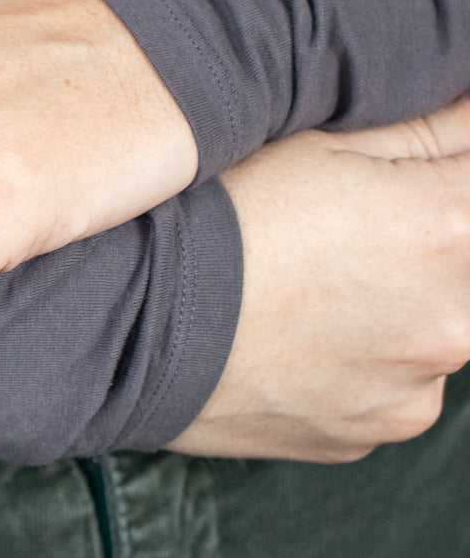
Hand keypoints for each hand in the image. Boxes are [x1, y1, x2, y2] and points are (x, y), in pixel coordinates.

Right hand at [169, 99, 469, 462]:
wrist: (121, 331)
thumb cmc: (205, 222)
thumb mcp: (313, 140)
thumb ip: (431, 124)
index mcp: (450, 227)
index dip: (445, 172)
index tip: (394, 185)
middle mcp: (454, 321)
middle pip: (466, 263)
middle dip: (427, 239)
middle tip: (340, 225)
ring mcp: (412, 390)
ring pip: (432, 327)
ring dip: (394, 302)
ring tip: (303, 284)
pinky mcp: (370, 434)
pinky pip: (389, 384)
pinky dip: (357, 358)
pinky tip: (290, 332)